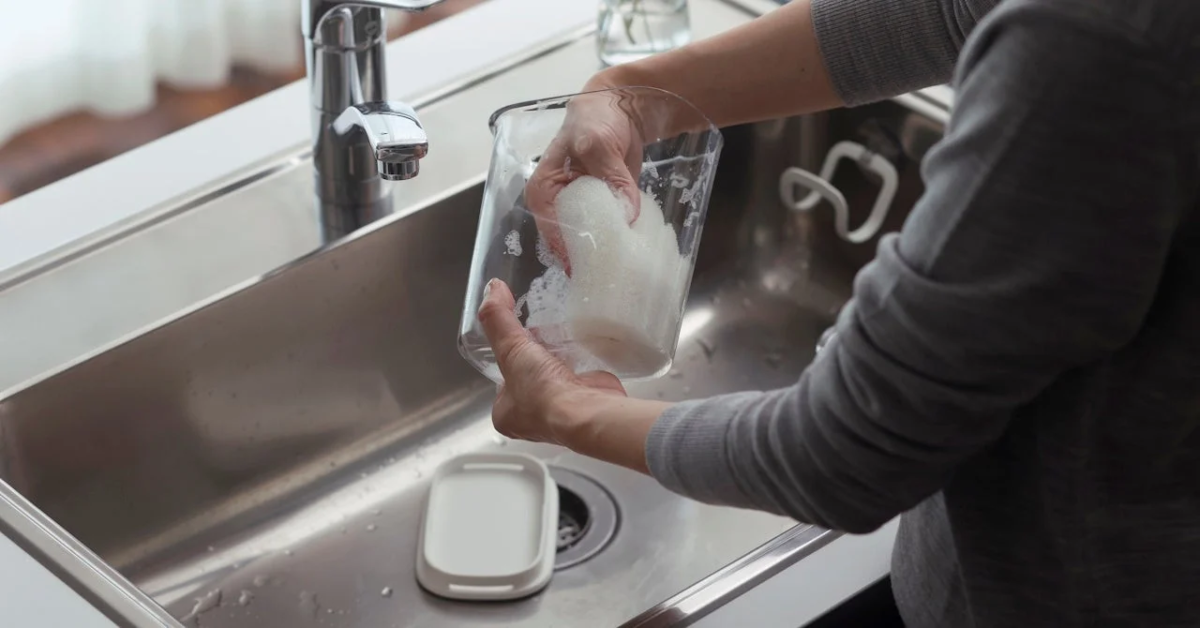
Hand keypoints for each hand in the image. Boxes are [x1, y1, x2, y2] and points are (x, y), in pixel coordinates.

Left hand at [476, 278, 627, 443]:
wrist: (586, 412)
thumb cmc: (542, 394)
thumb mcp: (511, 349)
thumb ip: (499, 319)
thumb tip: (492, 288)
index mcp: (505, 414)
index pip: (501, 379)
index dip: (507, 356)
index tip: (516, 337)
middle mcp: (532, 417)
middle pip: (528, 375)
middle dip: (534, 355)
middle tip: (537, 332)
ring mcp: (561, 409)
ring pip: (554, 374)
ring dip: (557, 356)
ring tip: (557, 333)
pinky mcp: (585, 397)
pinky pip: (579, 373)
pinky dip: (579, 358)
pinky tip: (579, 342)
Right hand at [525, 79, 644, 274]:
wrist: (621, 107)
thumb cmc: (595, 119)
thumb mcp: (597, 143)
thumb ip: (611, 177)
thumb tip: (627, 213)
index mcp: (543, 191)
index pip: (552, 230)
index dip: (569, 251)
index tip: (590, 268)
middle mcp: (558, 205)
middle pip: (569, 242)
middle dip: (589, 258)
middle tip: (610, 276)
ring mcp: (582, 210)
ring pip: (590, 240)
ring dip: (606, 253)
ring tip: (622, 270)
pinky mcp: (604, 210)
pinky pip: (610, 231)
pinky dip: (620, 241)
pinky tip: (633, 254)